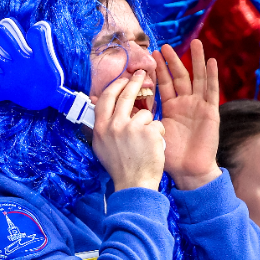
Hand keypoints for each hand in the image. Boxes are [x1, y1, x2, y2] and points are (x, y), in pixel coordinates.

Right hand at [91, 69, 165, 190]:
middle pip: (125, 95)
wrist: (134, 184)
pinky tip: (154, 147)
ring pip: (145, 113)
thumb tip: (103, 106)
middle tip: (142, 74)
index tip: (123, 79)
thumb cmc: (120, 168)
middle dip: (135, 82)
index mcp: (100, 128)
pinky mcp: (148, 131)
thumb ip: (104, 126)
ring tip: (147, 142)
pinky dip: (158, 135)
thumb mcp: (102, 146)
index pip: (105, 98)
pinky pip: (157, 124)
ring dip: (149, 124)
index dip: (115, 85)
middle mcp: (113, 125)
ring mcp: (131, 127)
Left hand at [153, 40, 221, 189]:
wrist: (187, 171)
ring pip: (197, 78)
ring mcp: (198, 106)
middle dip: (172, 61)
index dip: (158, 70)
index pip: (164, 84)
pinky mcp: (210, 111)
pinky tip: (212, 61)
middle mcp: (185, 104)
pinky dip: (212, 76)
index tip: (149, 55)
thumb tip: (120, 111)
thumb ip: (141, 119)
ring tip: (195, 43)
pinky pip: (211, 91)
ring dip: (196, 60)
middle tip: (164, 46)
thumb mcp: (151, 133)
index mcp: (170, 108)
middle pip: (179, 76)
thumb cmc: (168, 156)